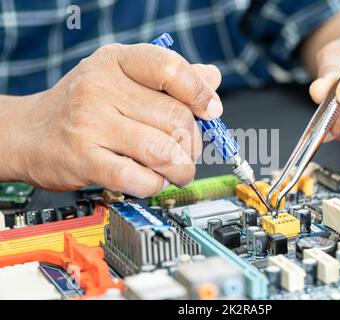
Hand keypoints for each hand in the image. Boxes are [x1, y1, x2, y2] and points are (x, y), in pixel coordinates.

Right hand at [2, 43, 221, 197]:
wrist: (28, 132)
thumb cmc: (82, 106)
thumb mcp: (122, 77)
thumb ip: (168, 77)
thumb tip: (211, 79)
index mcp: (116, 61)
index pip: (170, 68)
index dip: (200, 93)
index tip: (210, 111)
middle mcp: (102, 87)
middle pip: (176, 118)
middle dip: (193, 143)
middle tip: (188, 153)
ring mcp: (90, 123)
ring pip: (163, 151)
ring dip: (181, 169)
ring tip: (178, 171)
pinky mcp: (84, 159)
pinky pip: (138, 178)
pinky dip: (155, 184)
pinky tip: (152, 180)